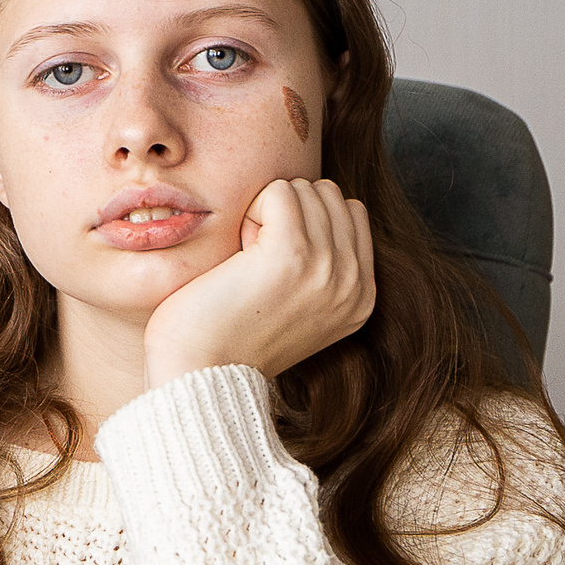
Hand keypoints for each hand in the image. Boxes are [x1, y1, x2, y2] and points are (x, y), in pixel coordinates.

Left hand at [142, 177, 374, 386]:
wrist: (202, 375)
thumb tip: (319, 200)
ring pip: (304, 189)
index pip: (351, 212)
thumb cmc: (231, 336)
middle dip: (288, 214)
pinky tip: (239, 254)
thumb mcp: (299, 305)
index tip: (275, 266)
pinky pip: (279, 191)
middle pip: (329, 195)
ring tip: (248, 262)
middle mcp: (354, 285)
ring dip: (267, 213)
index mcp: (362, 298)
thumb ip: (323, 265)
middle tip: (257, 262)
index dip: (305, 222)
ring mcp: (329, 270)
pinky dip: (251, 211)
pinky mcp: (293, 255)